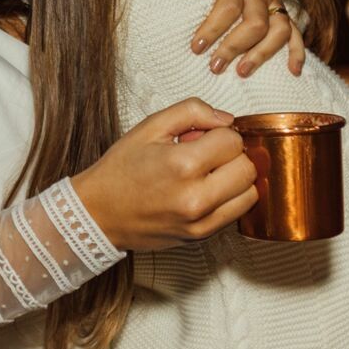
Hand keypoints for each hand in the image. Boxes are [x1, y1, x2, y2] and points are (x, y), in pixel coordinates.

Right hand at [73, 99, 258, 251]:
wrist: (98, 213)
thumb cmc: (120, 170)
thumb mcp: (150, 127)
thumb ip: (192, 111)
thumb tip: (227, 119)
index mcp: (182, 164)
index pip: (232, 140)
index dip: (219, 132)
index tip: (201, 137)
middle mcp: (196, 197)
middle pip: (247, 167)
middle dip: (231, 154)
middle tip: (206, 154)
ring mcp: (201, 222)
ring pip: (250, 193)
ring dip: (236, 178)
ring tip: (209, 174)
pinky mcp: (201, 236)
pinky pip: (237, 213)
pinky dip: (230, 198)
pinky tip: (206, 190)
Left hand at [184, 0, 304, 77]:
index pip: (228, 7)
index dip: (213, 29)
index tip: (196, 47)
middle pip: (255, 23)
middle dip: (235, 48)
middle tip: (214, 66)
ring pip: (278, 29)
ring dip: (263, 54)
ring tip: (242, 72)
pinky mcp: (277, 2)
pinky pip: (294, 27)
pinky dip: (297, 50)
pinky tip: (293, 70)